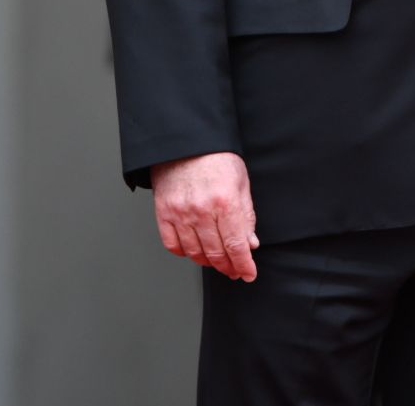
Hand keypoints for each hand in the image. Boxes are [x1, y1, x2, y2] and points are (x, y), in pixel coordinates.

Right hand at [151, 151, 258, 280]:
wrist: (187, 141)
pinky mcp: (164, 212)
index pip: (236, 245)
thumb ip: (246, 215)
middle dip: (228, 266)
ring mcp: (180, 213)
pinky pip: (173, 245)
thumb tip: (250, 243)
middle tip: (235, 270)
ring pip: (195, 253)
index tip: (248, 273)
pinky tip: (194, 250)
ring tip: (217, 260)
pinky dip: (184, 252)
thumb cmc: (216, 157)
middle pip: (216, 253)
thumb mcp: (241, 182)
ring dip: (208, 262)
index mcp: (225, 202)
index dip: (244, 264)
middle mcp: (202, 210)